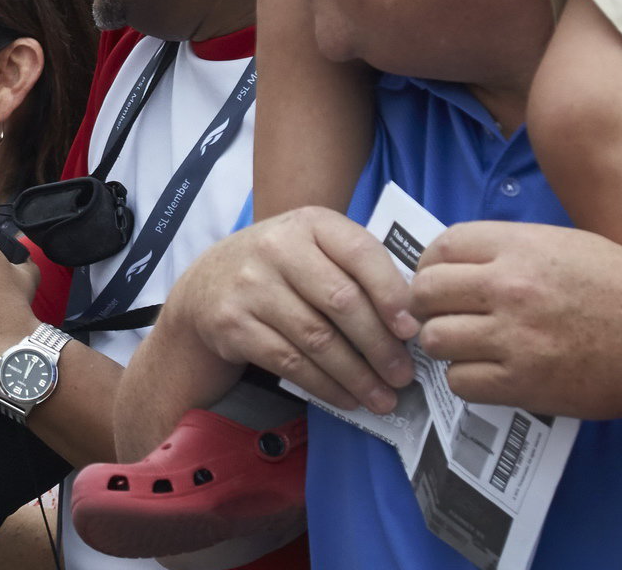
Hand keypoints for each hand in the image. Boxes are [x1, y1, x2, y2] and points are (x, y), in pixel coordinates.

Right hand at [161, 207, 418, 414]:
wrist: (207, 285)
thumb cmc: (281, 269)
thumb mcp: (315, 249)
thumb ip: (358, 270)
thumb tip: (414, 323)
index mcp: (309, 223)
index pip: (360, 253)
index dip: (392, 294)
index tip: (414, 330)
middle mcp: (275, 247)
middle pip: (341, 301)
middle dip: (380, 346)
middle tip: (404, 376)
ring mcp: (249, 285)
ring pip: (317, 339)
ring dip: (357, 375)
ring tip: (383, 397)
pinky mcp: (232, 324)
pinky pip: (289, 362)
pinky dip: (324, 385)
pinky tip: (346, 397)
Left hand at [412, 221, 621, 418]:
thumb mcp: (562, 245)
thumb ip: (505, 250)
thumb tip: (452, 264)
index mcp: (519, 247)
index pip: (440, 248)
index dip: (428, 265)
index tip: (436, 280)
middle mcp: (510, 287)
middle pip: (424, 293)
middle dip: (425, 306)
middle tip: (443, 316)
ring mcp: (515, 336)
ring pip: (435, 339)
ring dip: (445, 344)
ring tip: (466, 346)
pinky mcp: (525, 382)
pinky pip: (461, 381)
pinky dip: (467, 379)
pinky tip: (488, 373)